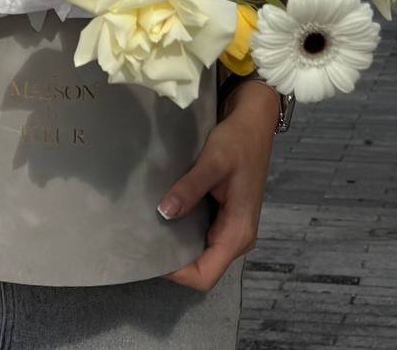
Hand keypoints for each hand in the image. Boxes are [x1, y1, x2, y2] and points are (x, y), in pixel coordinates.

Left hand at [158, 81, 278, 291]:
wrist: (253, 122)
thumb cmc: (237, 141)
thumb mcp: (213, 162)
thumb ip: (190, 188)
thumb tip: (164, 212)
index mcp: (238, 232)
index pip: (206, 274)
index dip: (178, 273)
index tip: (150, 255)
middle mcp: (236, 236)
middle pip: (202, 267)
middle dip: (173, 260)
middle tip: (142, 241)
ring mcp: (231, 227)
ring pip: (201, 251)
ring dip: (177, 244)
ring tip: (148, 228)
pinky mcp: (225, 215)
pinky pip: (202, 234)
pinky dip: (183, 230)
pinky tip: (165, 214)